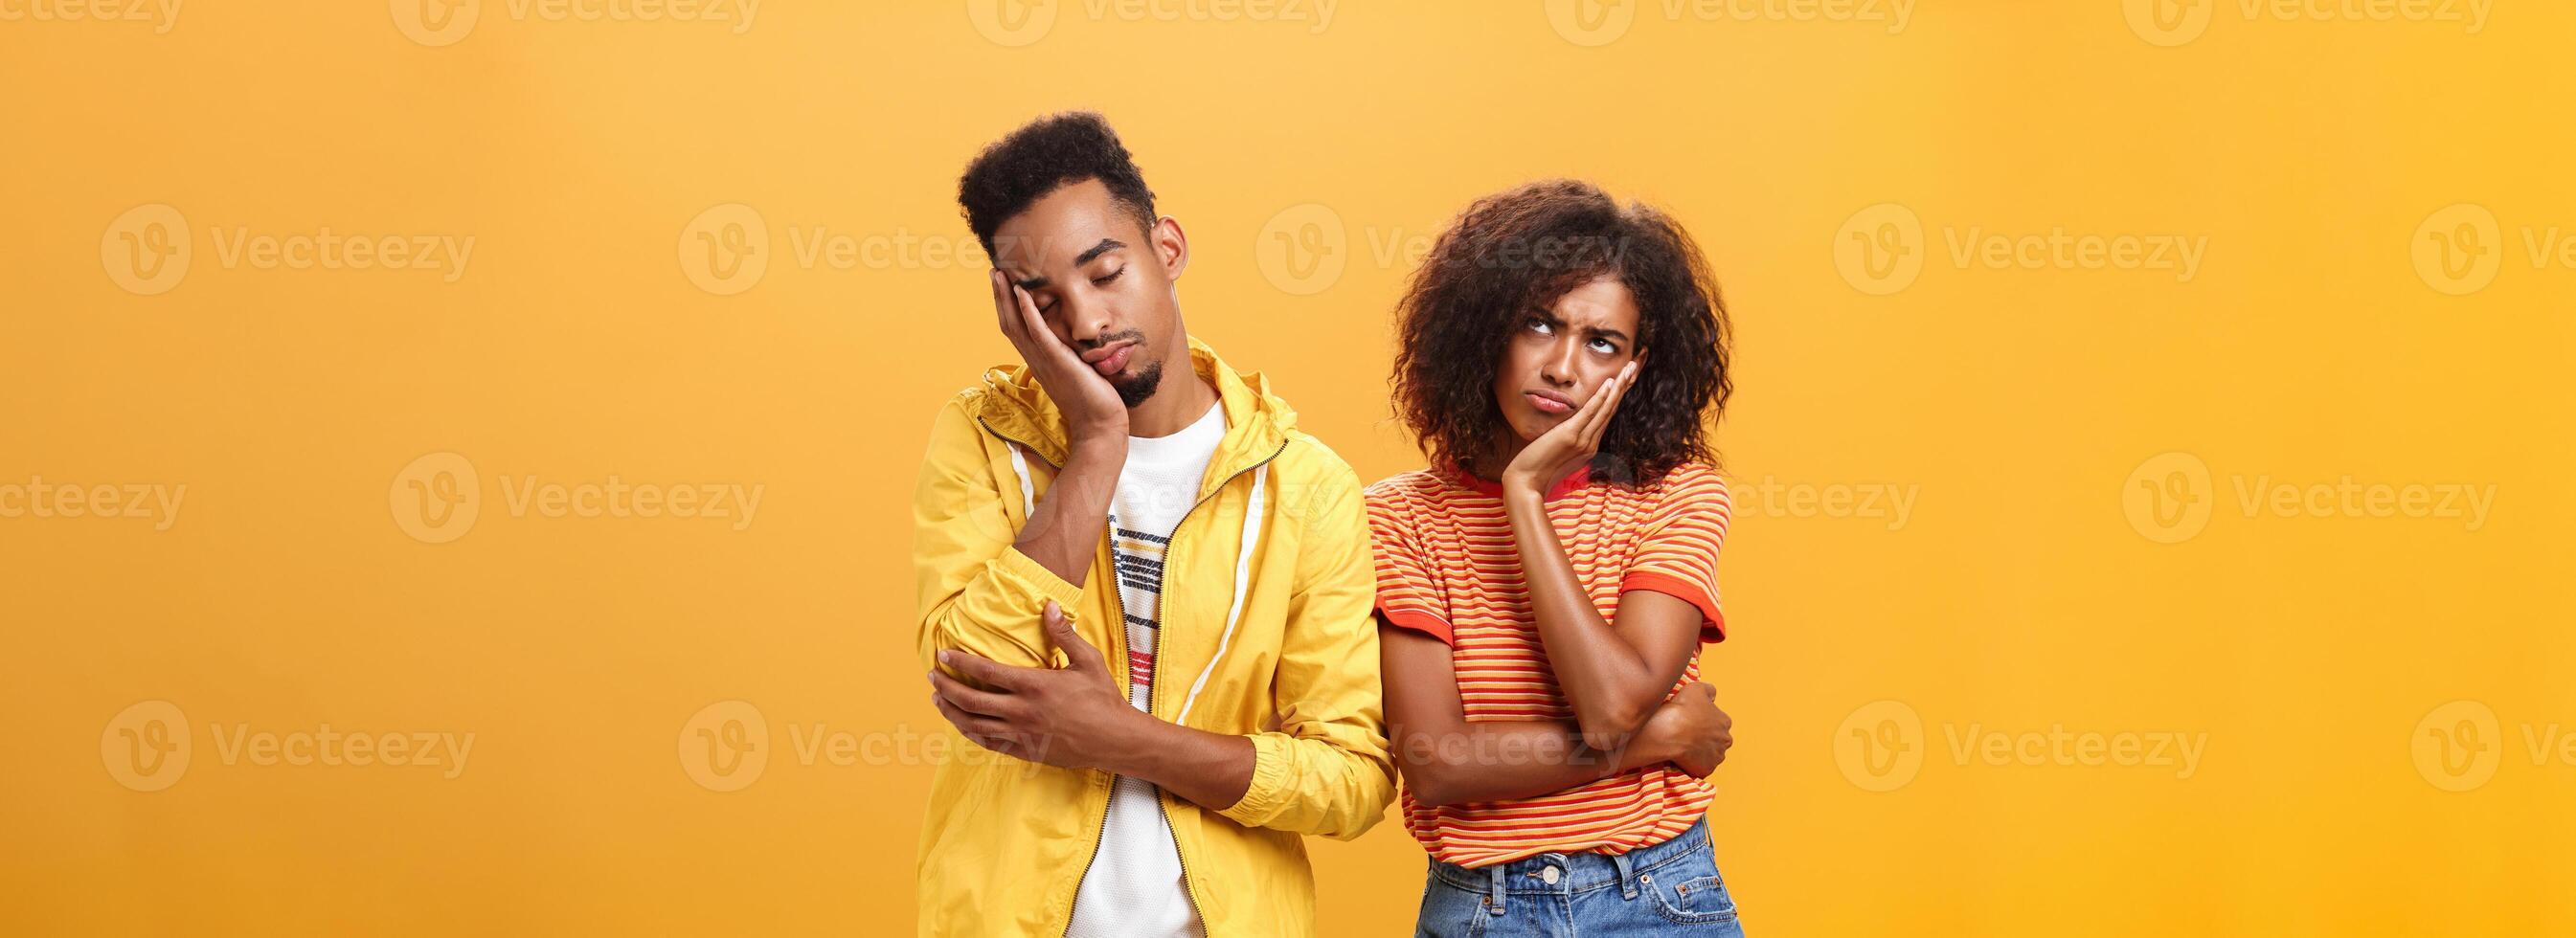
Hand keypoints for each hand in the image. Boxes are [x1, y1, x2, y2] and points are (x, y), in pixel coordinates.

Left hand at [929, 601, 1141, 769]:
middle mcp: (1021, 711)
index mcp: (1033, 685)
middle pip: (970, 700)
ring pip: (974, 725)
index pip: (985, 672)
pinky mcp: (1025, 751)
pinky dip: (971, 733)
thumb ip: (1064, 634)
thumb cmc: (1103, 698)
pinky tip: (962, 725)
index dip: (960, 662)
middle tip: (932, 677)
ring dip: (951, 712)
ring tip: (937, 700)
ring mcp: (1021, 734)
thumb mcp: (1088, 660)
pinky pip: (989, 743)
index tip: (943, 654)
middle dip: (946, 687)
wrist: (1114, 739)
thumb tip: (1050, 606)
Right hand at [991, 269, 1127, 442]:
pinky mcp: (1057, 361)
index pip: (1016, 330)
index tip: (1003, 286)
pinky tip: (1023, 293)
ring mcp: (1044, 361)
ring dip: (1007, 298)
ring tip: (1000, 275)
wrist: (1100, 427)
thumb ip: (1072, 356)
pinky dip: (1028, 312)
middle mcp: (1036, 361)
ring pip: (1016, 325)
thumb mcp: (1078, 372)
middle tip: (994, 272)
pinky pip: (1038, 333)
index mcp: (1039, 362)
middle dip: (1000, 297)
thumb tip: (1078, 343)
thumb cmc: (1094, 402)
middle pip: (1009, 323)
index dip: (1007, 307)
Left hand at [1500, 360, 1636, 496]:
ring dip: (1619, 386)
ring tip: (1630, 367)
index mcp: (1590, 445)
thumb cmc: (1538, 468)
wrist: (1526, 483)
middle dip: (1625, 385)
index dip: (1618, 394)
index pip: (1607, 414)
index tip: (1627, 377)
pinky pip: (1589, 414)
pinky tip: (1609, 383)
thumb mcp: (1558, 452)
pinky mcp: (1570, 437)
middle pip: (1612, 408)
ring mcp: (1583, 441)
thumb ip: (1568, 439)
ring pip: (1606, 409)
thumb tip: (1570, 427)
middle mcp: (1591, 442)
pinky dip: (1600, 398)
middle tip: (1636, 364)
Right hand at [1638, 682, 1731, 776]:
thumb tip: (1713, 695)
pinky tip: (1682, 756)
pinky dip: (1693, 763)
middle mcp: (1725, 740)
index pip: (1718, 721)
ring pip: (1710, 754)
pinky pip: (1701, 767)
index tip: (1692, 720)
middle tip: (1687, 734)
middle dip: (1705, 737)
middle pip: (1716, 739)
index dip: (1704, 720)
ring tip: (1683, 745)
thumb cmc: (1682, 709)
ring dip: (1700, 751)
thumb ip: (1709, 690)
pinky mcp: (1705, 769)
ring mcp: (1716, 757)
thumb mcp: (1696, 687)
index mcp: (1725, 721)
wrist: (1668, 732)